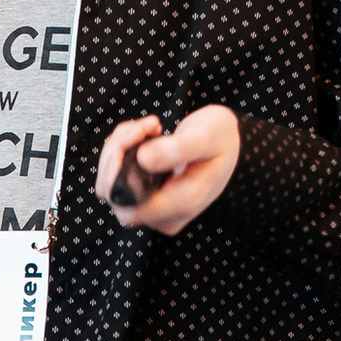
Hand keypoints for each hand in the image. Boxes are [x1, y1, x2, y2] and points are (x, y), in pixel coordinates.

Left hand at [95, 105, 240, 234]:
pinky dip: (122, 150)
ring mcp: (154, 207)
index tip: (138, 136)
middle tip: (142, 127)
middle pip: (115, 195)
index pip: (128, 207)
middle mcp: (165, 213)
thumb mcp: (207, 137)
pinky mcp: (146, 195)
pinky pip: (118, 178)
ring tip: (147, 127)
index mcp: (183, 203)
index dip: (117, 174)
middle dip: (116, 155)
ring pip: (112, 186)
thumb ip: (178, 149)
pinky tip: (144, 133)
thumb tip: (142, 158)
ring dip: (118, 150)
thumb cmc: (222, 138)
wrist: (228, 142)